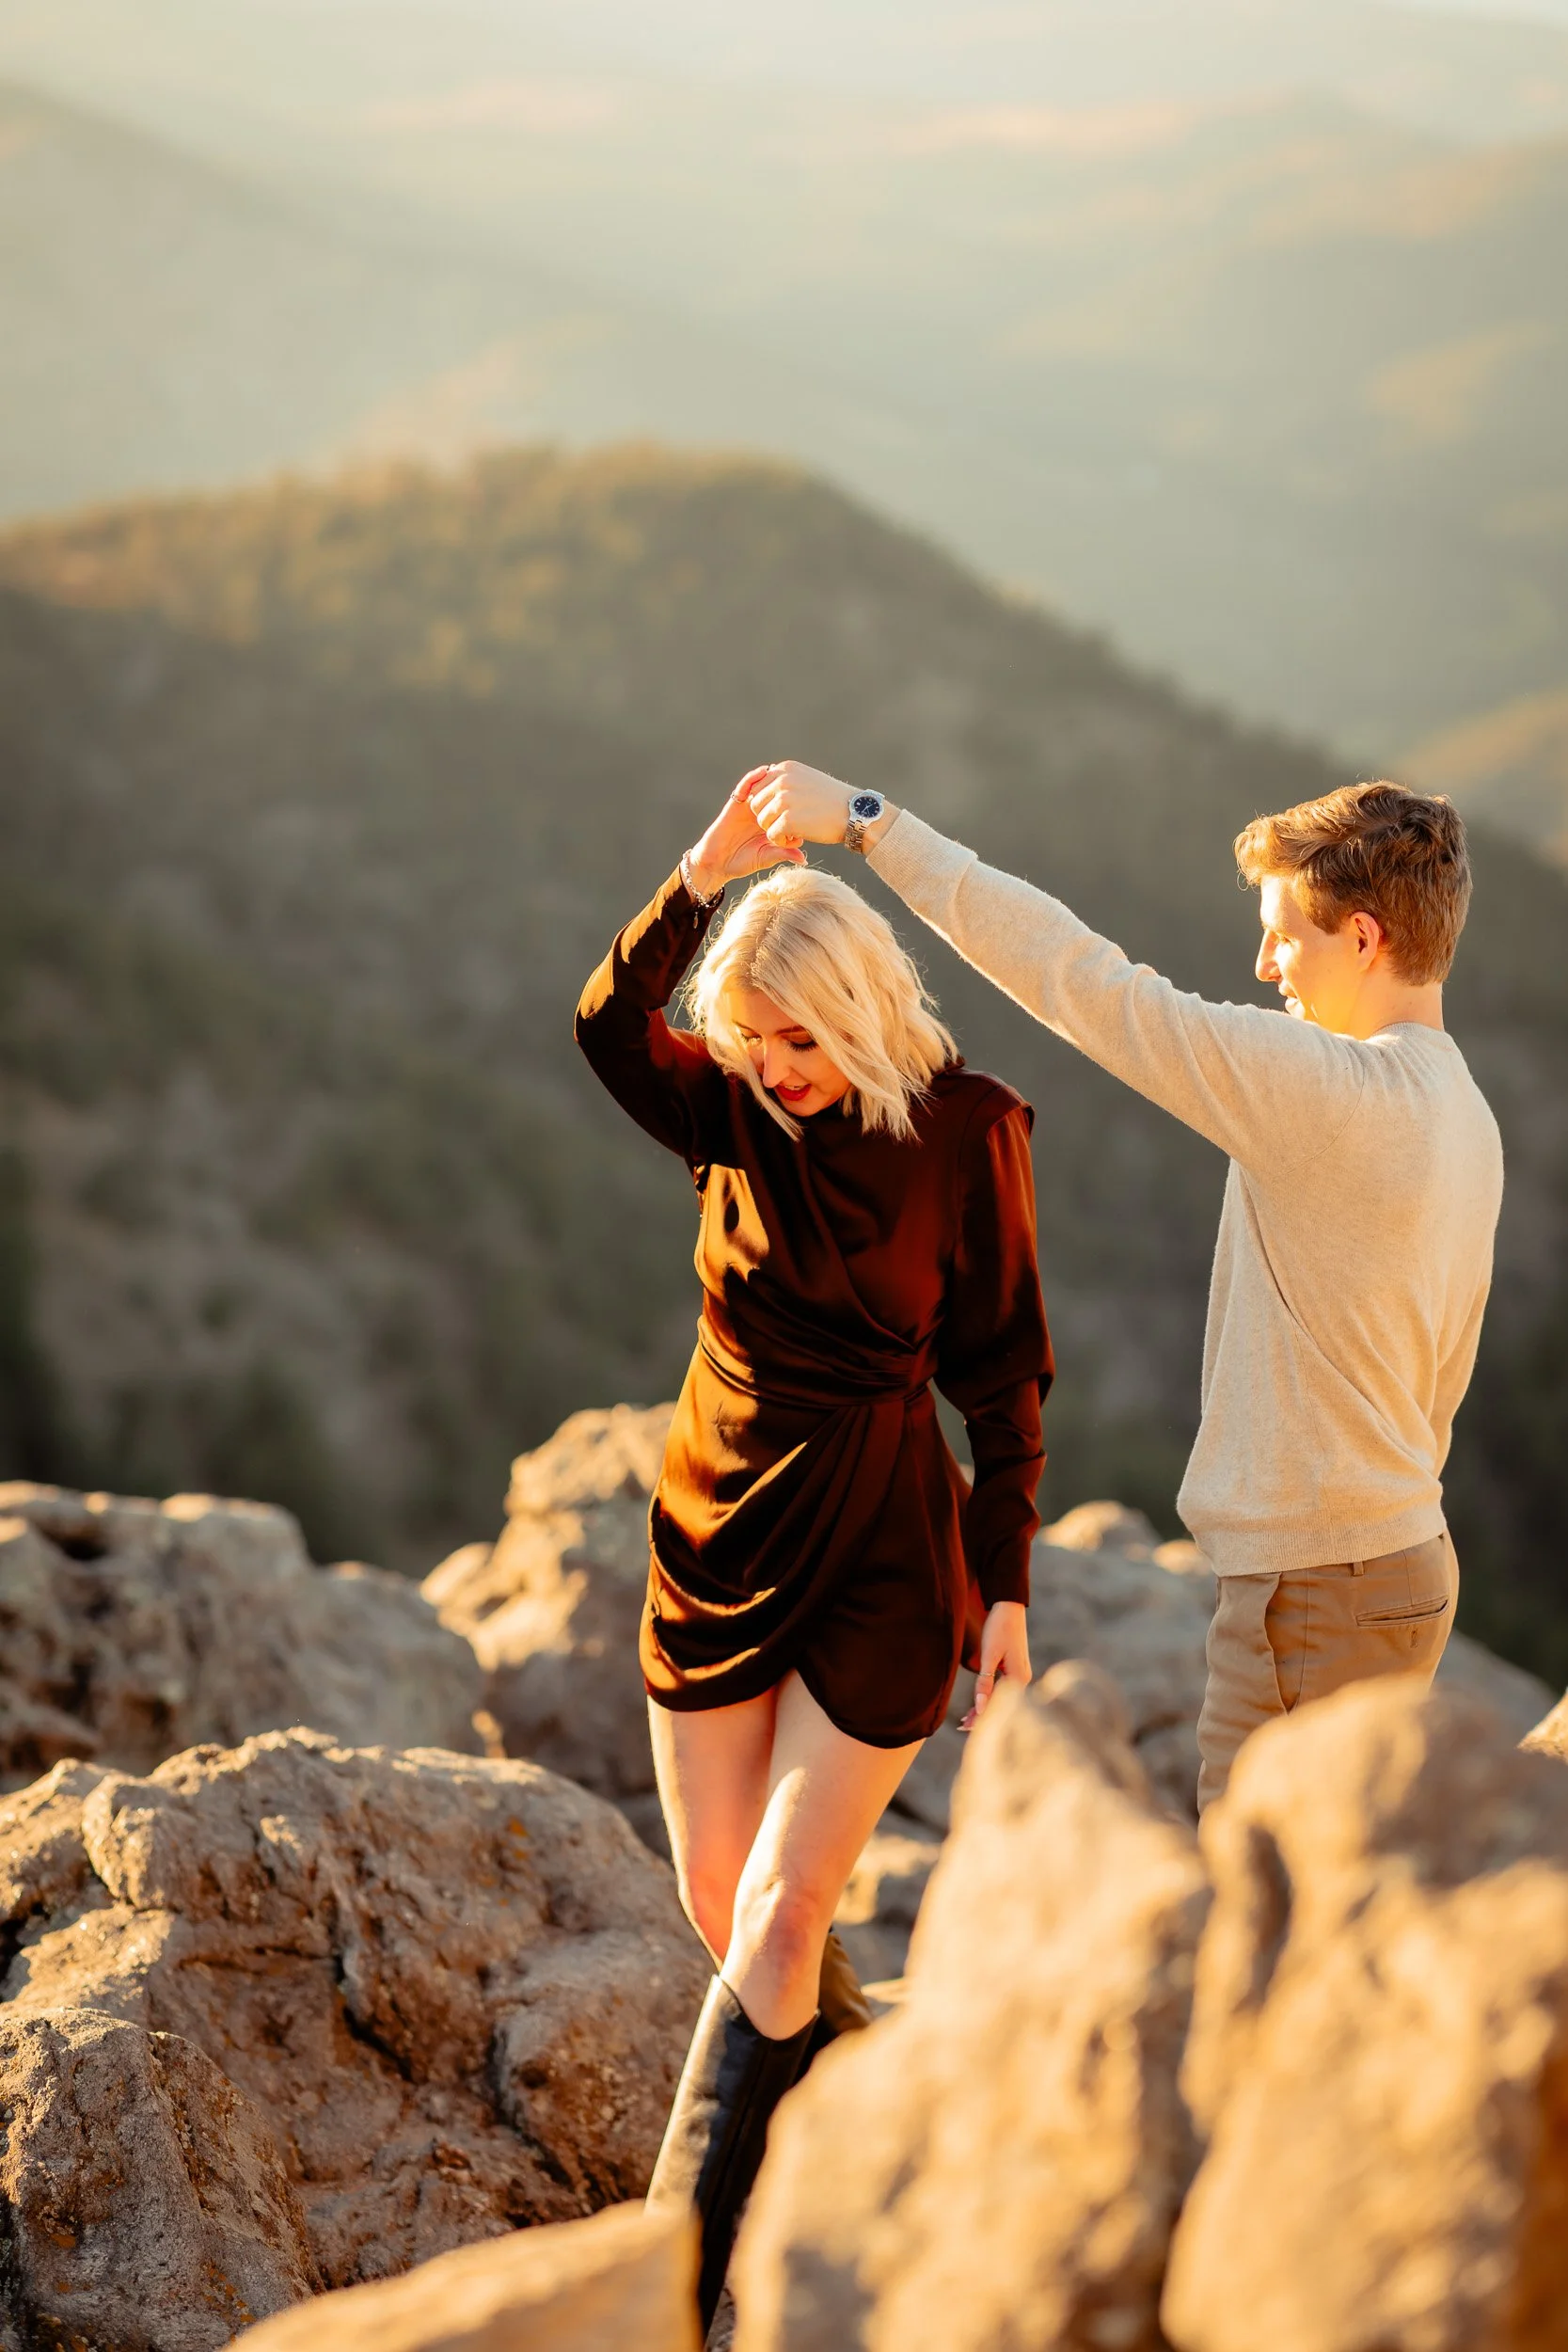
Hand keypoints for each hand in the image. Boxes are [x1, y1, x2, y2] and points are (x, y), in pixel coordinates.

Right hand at [685, 767, 806, 897]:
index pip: (790, 809)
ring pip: (763, 786)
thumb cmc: (742, 863)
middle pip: (779, 793)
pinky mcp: (735, 804)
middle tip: (800, 778)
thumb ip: (783, 853)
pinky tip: (763, 772)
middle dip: (789, 785)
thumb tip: (804, 858)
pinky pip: (745, 786)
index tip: (811, 799)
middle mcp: (763, 812)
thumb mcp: (766, 857)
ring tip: (783, 771)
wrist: (717, 863)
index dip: (800, 803)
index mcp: (774, 823)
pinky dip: (753, 777)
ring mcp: (750, 807)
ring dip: (772, 777)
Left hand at [746, 760, 856, 850]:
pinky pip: (772, 835)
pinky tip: (797, 838)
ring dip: (774, 830)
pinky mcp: (788, 820)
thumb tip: (765, 779)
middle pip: (756, 805)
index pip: (757, 787)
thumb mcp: (807, 779)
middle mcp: (782, 780)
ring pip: (762, 821)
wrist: (856, 813)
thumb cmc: (833, 799)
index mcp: (785, 769)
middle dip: (768, 818)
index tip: (781, 813)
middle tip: (787, 824)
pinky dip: (781, 841)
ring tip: (793, 832)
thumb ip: (786, 779)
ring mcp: (785, 800)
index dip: (766, 804)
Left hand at [960, 1601, 1031, 1729]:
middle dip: (982, 1715)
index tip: (964, 1726)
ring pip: (1001, 1697)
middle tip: (960, 1725)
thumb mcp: (988, 1655)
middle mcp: (1023, 1679)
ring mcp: (1020, 1674)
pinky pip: (1002, 1688)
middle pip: (1001, 1703)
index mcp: (1019, 1678)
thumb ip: (984, 1682)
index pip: (998, 1705)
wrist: (1008, 1606)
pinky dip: (990, 1696)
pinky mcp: (1015, 1669)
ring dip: (985, 1707)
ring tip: (966, 1718)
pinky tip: (979, 1702)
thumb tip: (981, 1709)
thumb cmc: (999, 1627)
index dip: (981, 1717)